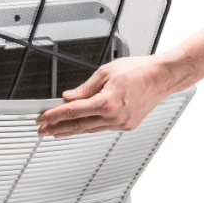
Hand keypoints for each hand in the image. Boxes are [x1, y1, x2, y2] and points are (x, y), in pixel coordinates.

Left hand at [36, 55, 171, 137]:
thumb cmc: (138, 71)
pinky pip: (101, 128)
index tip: (42, 120)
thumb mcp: (105, 72)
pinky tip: (79, 127)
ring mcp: (121, 124)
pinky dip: (88, 127)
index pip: (73, 111)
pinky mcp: (127, 126)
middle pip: (78, 126)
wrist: (161, 77)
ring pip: (89, 129)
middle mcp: (113, 117)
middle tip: (42, 131)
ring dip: (71, 130)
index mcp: (106, 102)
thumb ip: (84, 88)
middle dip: (57, 128)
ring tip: (56, 132)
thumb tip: (69, 97)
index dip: (54, 116)